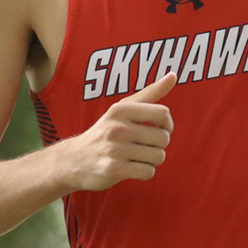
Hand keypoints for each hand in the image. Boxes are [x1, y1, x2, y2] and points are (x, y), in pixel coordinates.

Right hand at [65, 73, 176, 190]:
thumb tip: (173, 75)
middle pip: (164, 138)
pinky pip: (148, 172)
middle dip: (158, 146)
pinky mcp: (114, 169)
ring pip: (158, 157)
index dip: (167, 124)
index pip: (163, 114)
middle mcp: (117, 128)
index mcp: (121, 110)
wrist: (74, 160)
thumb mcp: (122, 109)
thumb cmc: (105, 132)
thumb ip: (150, 93)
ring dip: (152, 160)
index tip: (158, 129)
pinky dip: (144, 172)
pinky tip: (131, 168)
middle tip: (143, 147)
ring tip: (136, 157)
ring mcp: (115, 149)